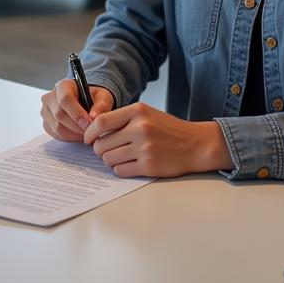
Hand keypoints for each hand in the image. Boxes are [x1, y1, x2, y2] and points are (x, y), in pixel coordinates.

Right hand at [41, 79, 114, 140]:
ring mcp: (46, 110)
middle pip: (59, 115)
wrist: (84, 101)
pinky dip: (69, 138)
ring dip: (74, 134)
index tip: (89, 123)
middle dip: (77, 127)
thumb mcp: (102, 97)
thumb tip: (94, 117)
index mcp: (63, 86)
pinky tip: (78, 134)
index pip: (65, 99)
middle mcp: (50, 97)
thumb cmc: (92, 97)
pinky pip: (56, 134)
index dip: (77, 113)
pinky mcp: (46, 123)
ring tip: (87, 134)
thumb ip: (102, 105)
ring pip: (57, 127)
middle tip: (91, 132)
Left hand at [82, 103, 233, 177]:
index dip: (89, 132)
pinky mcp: (149, 166)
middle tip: (104, 150)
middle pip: (101, 143)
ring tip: (118, 157)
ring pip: (108, 158)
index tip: (87, 138)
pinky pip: (120, 170)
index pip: (101, 122)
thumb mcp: (146, 113)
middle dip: (99, 149)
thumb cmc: (168, 129)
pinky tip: (127, 165)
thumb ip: (122, 118)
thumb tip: (94, 130)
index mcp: (137, 111)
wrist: (196, 144)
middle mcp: (140, 129)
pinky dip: (119, 169)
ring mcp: (145, 148)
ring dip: (109, 160)